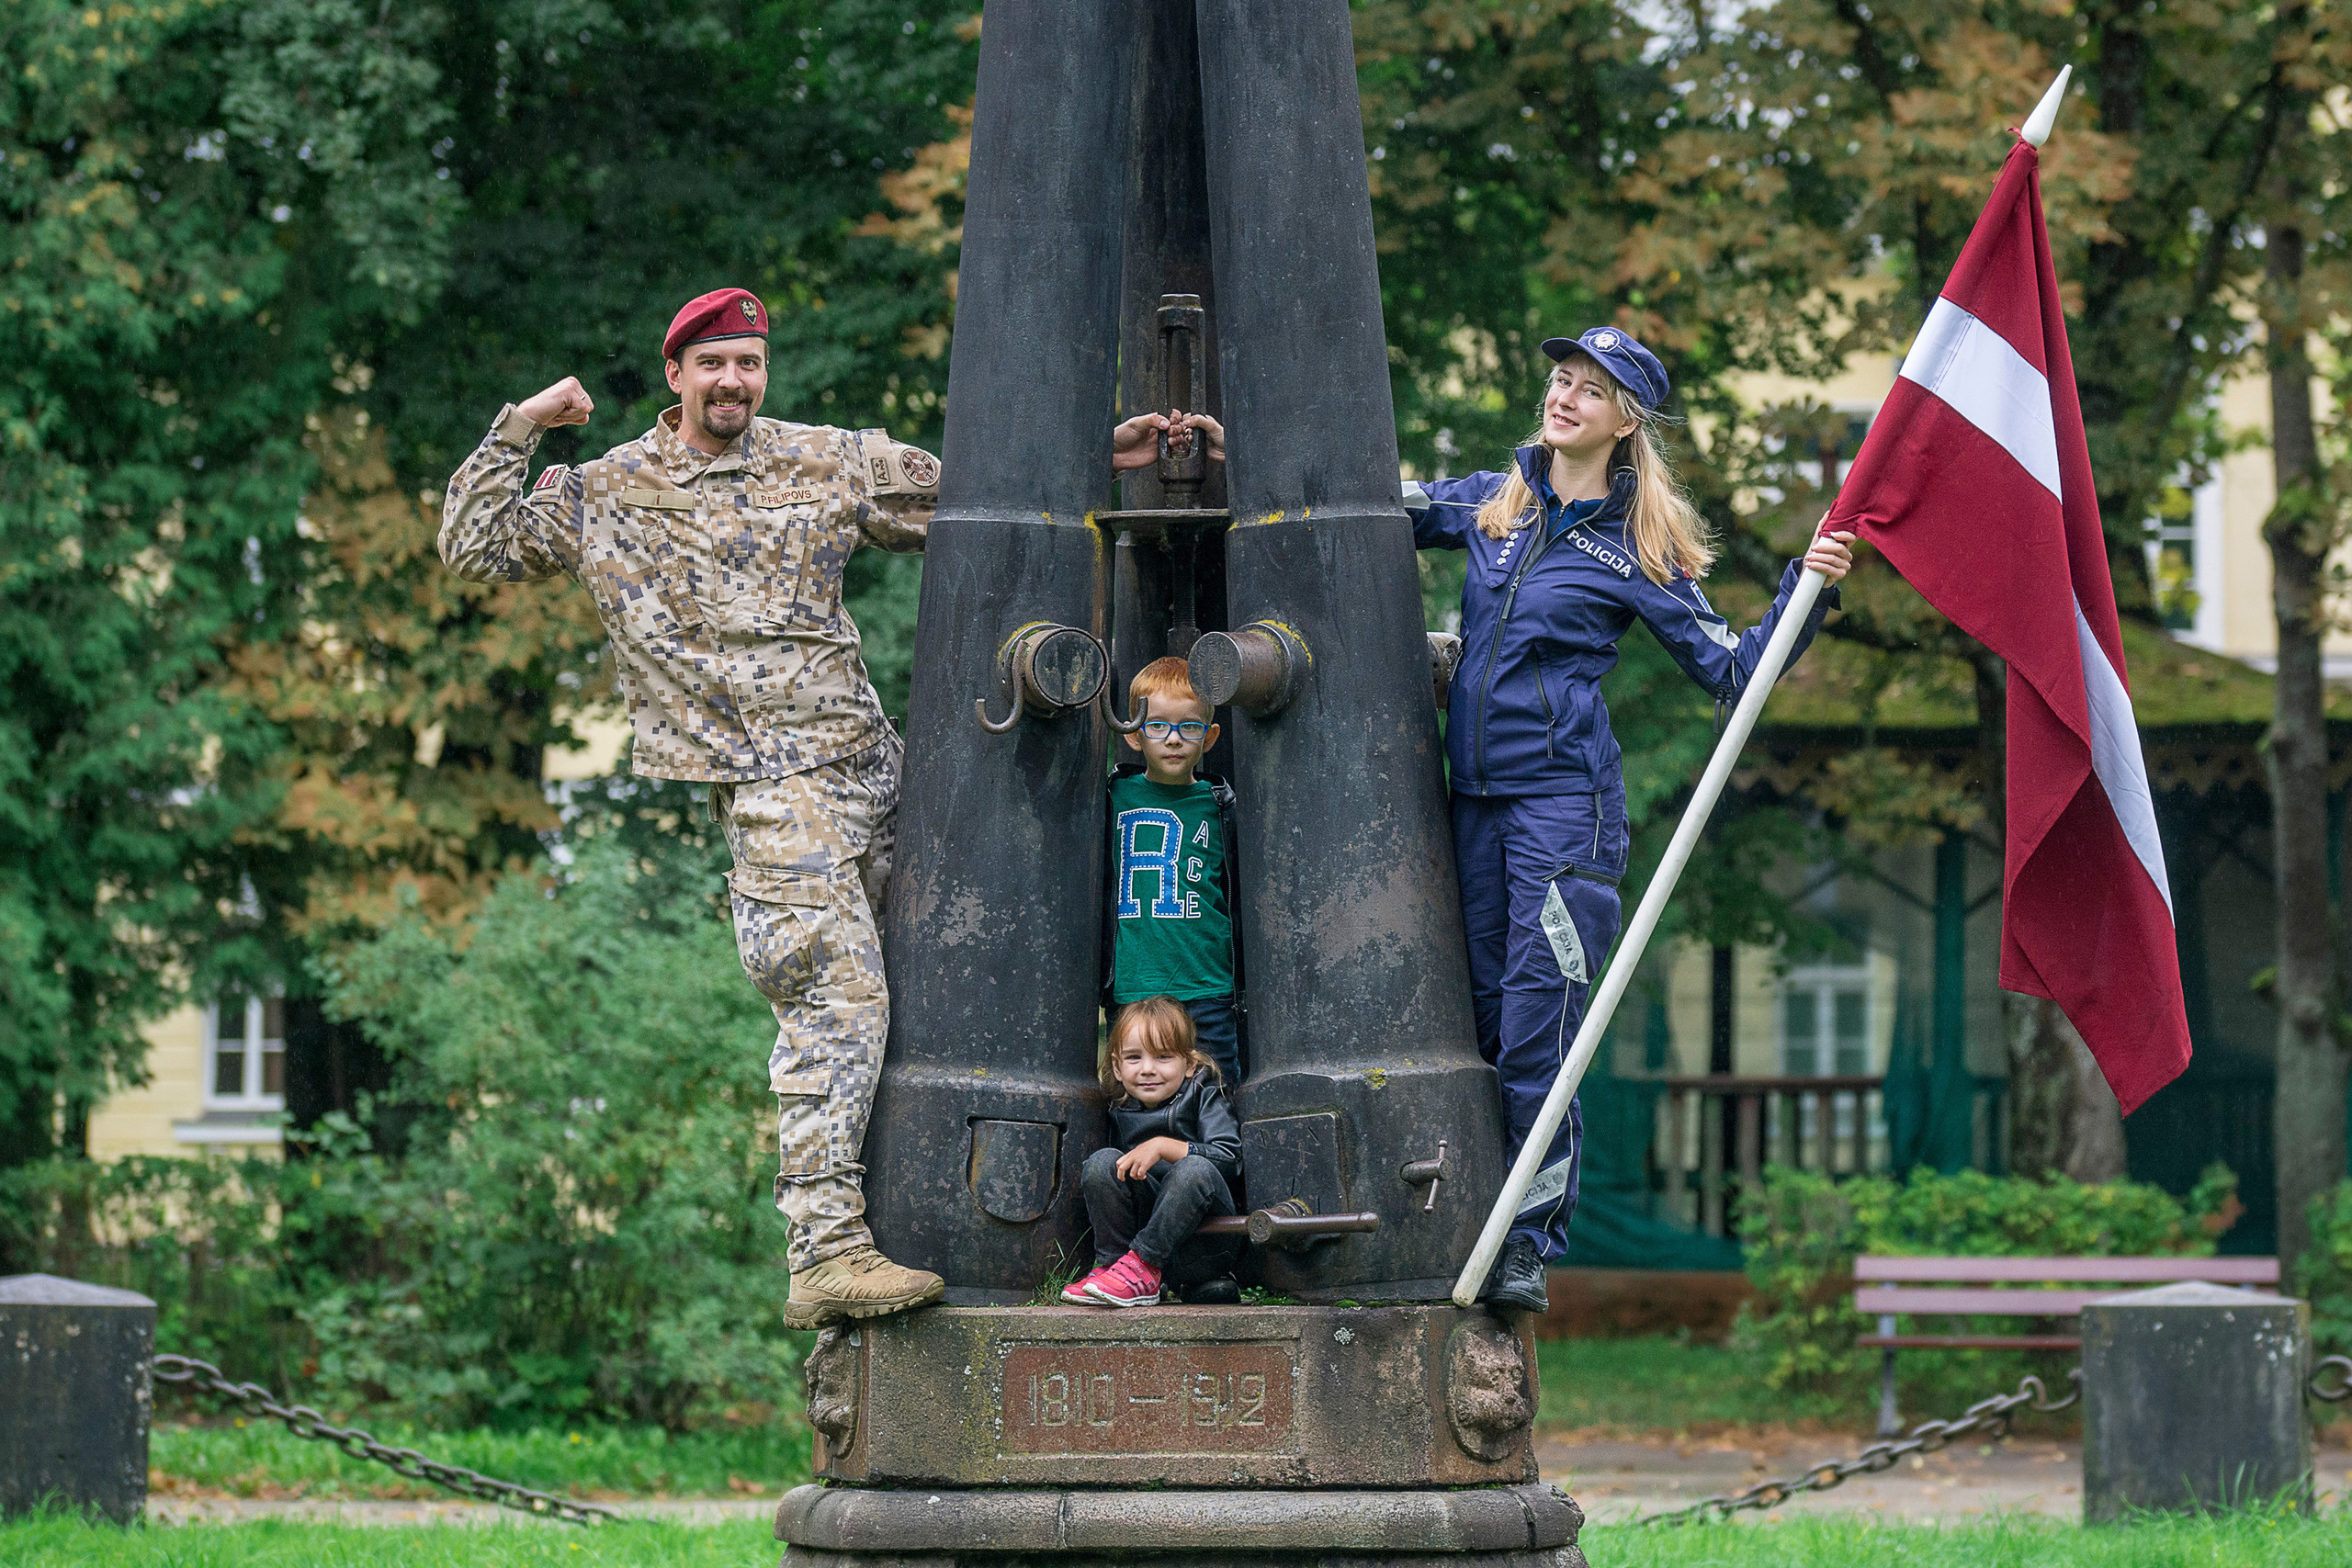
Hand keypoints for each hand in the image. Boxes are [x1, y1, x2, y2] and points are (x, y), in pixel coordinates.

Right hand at [517, 376, 594, 428]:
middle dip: (575, 415)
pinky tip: (557, 408)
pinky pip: (581, 409)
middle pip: (589, 407)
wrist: (532, 416)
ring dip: (572, 415)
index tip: (561, 411)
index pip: (588, 407)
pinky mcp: (568, 389)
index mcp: (574, 386)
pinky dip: (570, 414)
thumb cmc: (547, 415)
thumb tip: (587, 418)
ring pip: (586, 409)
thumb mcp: (566, 416)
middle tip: (558, 411)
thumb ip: (577, 415)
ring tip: (557, 409)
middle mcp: (573, 382)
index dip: (576, 415)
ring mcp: (571, 384)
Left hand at [1111, 410, 1225, 471]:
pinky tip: (1173, 449)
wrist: (1116, 453)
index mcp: (1155, 420)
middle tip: (1170, 433)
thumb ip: (1152, 420)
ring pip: (1178, 438)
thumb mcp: (1136, 423)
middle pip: (1178, 427)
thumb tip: (1166, 422)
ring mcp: (1161, 442)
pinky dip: (1178, 450)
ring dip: (1178, 439)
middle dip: (1177, 429)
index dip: (1175, 418)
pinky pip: (1174, 451)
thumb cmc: (1123, 435)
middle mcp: (1160, 430)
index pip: (1172, 415)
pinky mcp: (1161, 454)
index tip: (1170, 423)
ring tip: (1170, 441)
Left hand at [1114, 1136, 1188, 1179]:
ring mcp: (1138, 1161)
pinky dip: (1141, 1177)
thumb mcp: (1138, 1149)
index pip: (1119, 1162)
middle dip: (1120, 1176)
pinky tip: (1144, 1176)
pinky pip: (1140, 1174)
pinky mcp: (1145, 1164)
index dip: (1118, 1170)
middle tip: (1123, 1180)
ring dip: (1136, 1178)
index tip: (1121, 1174)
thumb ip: (1133, 1155)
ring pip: (1132, 1174)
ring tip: (1140, 1177)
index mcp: (1130, 1154)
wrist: (1159, 1145)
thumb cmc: (1150, 1148)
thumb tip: (1129, 1162)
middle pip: (1121, 1168)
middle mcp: (1133, 1158)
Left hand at [1805, 523, 1856, 584]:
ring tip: (1808, 558)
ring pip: (1833, 559)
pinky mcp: (1840, 575)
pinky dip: (1818, 566)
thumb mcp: (1817, 540)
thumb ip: (1823, 527)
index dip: (1845, 535)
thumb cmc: (1816, 555)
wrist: (1811, 573)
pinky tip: (1810, 565)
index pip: (1852, 537)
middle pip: (1840, 548)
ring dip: (1818, 558)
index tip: (1833, 534)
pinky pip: (1829, 569)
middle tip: (1813, 548)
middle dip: (1824, 548)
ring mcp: (1845, 566)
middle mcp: (1847, 555)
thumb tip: (1828, 512)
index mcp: (1844, 545)